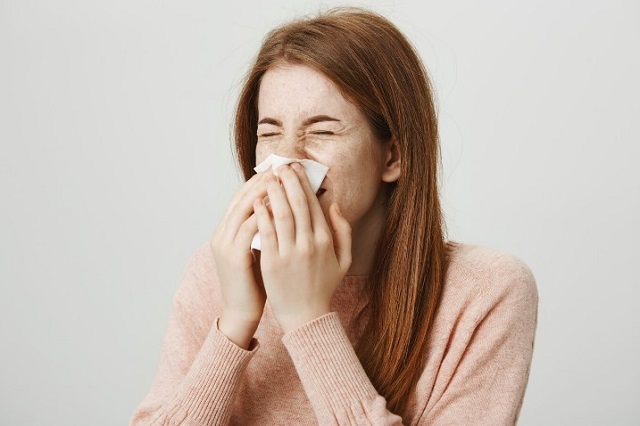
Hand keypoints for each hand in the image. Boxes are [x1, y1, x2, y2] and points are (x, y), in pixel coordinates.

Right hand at [210, 172, 268, 347]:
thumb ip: (265, 230)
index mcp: (227, 231)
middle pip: (242, 198)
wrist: (241, 313)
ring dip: (263, 192)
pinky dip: (264, 214)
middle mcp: (222, 234)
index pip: (242, 198)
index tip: (280, 170)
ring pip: (244, 209)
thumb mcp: (258, 250)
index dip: (259, 182)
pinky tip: (280, 206)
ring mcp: (225, 244)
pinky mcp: (233, 256)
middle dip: (262, 181)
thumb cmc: (255, 283)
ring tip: (281, 180)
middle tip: (281, 168)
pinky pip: (249, 228)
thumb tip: (283, 209)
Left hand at [253, 163, 351, 332]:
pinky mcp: (273, 262)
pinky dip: (262, 215)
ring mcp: (290, 253)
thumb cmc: (323, 287)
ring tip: (269, 178)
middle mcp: (309, 243)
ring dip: (275, 193)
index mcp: (325, 241)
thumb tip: (334, 205)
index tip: (296, 169)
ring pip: (282, 214)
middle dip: (289, 181)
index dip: (303, 184)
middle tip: (281, 165)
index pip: (313, 204)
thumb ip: (343, 232)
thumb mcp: (343, 260)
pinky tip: (257, 201)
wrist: (306, 316)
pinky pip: (266, 233)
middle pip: (298, 204)